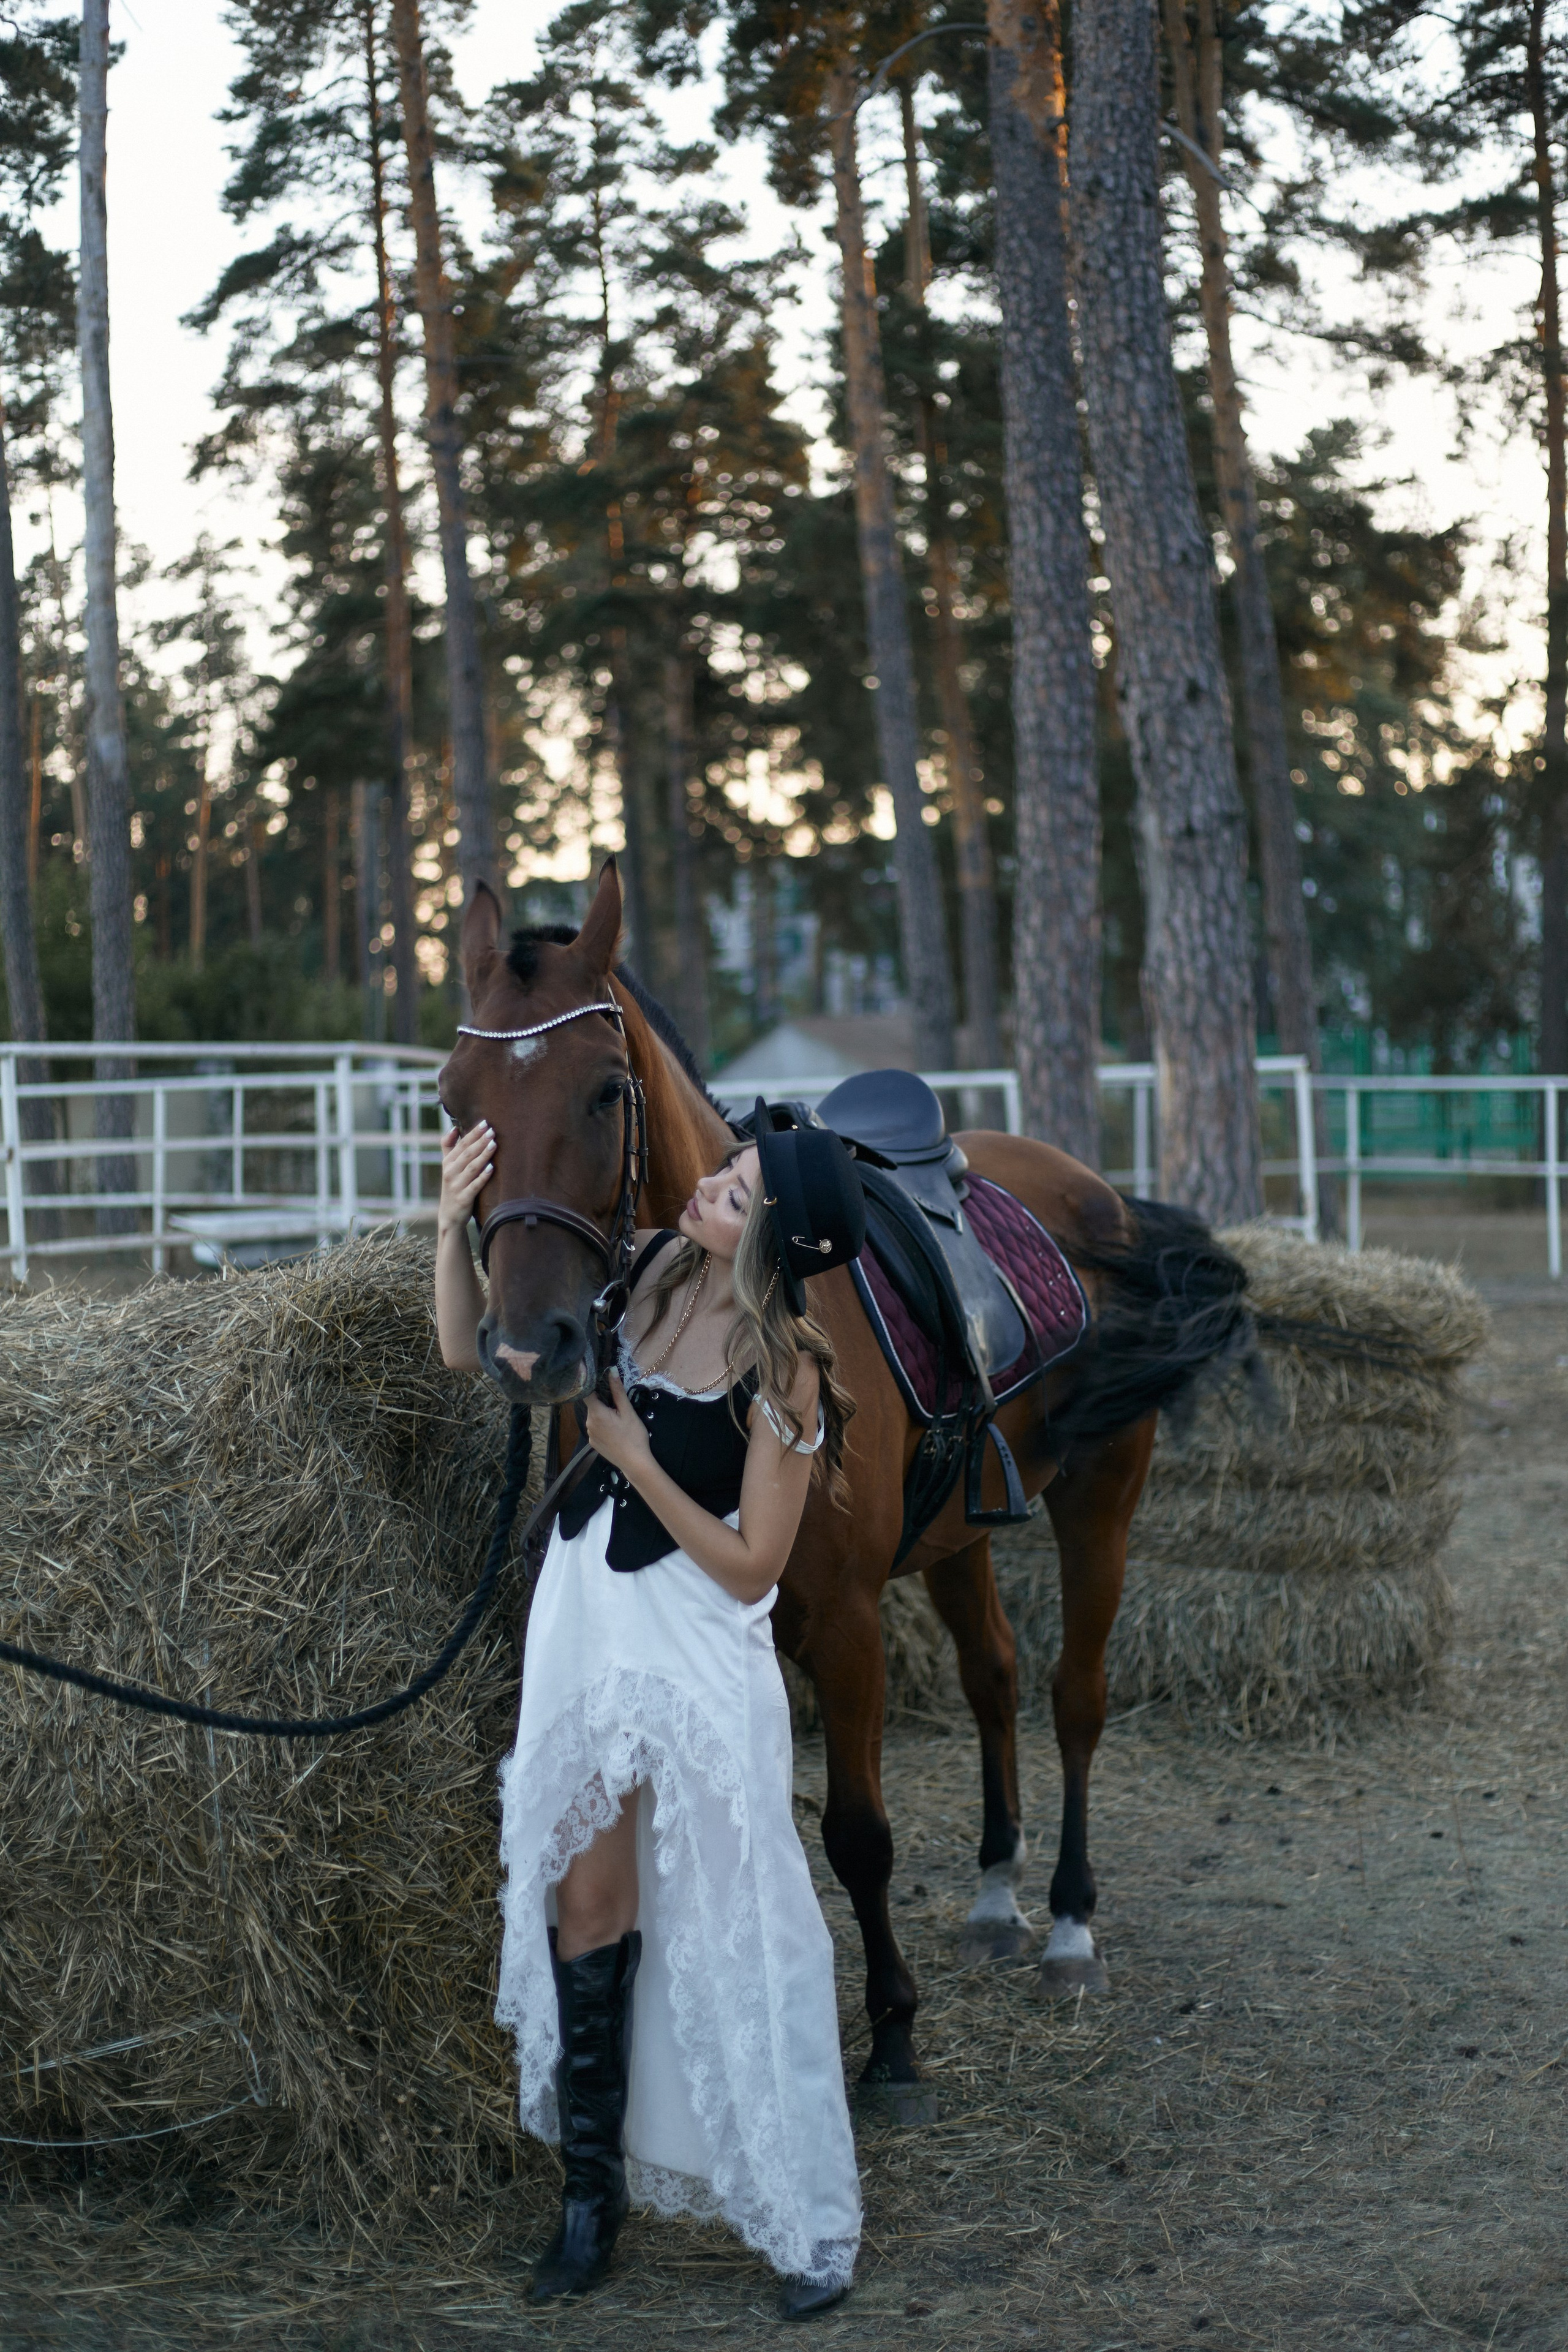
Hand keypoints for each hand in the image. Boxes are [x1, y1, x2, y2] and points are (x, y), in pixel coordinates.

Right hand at [438, 1122, 493, 1237]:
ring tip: (494, 1144)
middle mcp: (450, 1172)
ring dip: (483, 1155)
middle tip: (492, 1131)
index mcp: (448, 1162)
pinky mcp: (464, 1198)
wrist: (449, 1215)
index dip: (473, 1133)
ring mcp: (456, 1186)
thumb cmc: (453, 1185)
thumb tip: (453, 1127)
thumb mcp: (447, 1166)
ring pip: (472, 1168)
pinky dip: (483, 1176)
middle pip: (467, 1154)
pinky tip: (492, 1167)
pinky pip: (475, 1186)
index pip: (461, 1144)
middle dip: (479, 1142)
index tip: (485, 1123)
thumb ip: (449, 1147)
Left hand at [584, 1372, 651, 1475]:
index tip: (600, 1381)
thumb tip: (611, 1370)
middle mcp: (588, 1423)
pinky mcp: (593, 1444)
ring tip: (618, 1419)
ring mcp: (590, 1435)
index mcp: (596, 1413)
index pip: (586, 1393)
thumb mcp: (628, 1411)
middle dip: (602, 1401)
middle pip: (592, 1405)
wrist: (635, 1462)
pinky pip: (595, 1428)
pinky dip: (602, 1426)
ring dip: (602, 1414)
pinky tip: (615, 1431)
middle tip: (618, 1404)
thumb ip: (617, 1391)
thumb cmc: (634, 1435)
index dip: (591, 1385)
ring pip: (594, 1417)